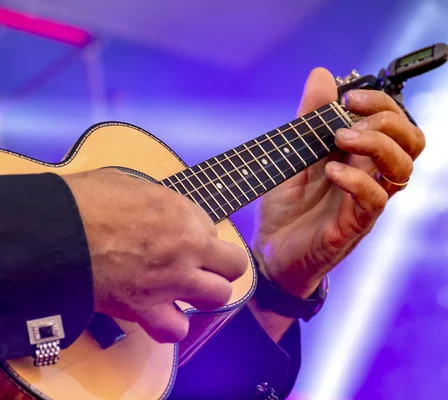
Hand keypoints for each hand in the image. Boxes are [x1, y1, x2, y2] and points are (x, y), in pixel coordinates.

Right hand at [63, 169, 247, 342]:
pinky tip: (161, 314)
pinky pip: (174, 330)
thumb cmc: (88, 199)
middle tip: (198, 264)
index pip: (215, 228)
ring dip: (203, 294)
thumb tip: (161, 211)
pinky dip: (170, 325)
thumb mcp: (131, 183)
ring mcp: (171, 282)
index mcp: (184, 214)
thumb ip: (159, 201)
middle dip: (220, 265)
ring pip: (217, 297)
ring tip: (184, 290)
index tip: (182, 235)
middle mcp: (188, 250)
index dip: (200, 233)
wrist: (56, 233)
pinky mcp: (145, 309)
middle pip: (234, 265)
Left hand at [251, 68, 424, 297]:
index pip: (398, 124)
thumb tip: (323, 74)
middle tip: (349, 118)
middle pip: (413, 143)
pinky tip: (332, 171)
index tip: (350, 97)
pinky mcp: (354, 226)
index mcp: (362, 159)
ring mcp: (366, 203)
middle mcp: (371, 178)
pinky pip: (374, 200)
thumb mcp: (292, 154)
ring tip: (342, 139)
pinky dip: (356, 178)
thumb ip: (309, 117)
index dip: (382, 103)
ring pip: (403, 169)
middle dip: (388, 120)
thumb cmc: (285, 207)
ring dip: (377, 144)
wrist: (269, 253)